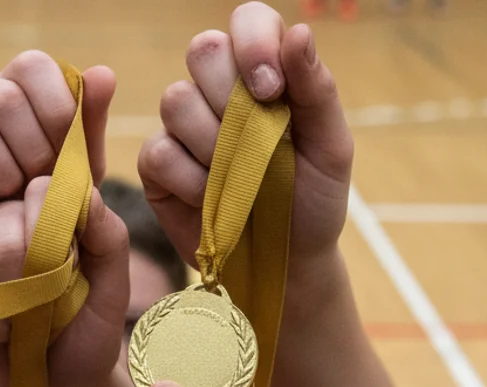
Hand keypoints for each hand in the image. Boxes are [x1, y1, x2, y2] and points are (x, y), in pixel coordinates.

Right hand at [0, 51, 115, 245]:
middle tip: (38, 187)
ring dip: (5, 177)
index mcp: (16, 83)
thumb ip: (90, 121)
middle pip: (4, 99)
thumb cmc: (42, 200)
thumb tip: (104, 73)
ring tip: (11, 201)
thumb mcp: (77, 166)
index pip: (32, 66)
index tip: (67, 155)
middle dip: (34, 152)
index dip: (56, 112)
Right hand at [0, 176, 128, 386]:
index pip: (42, 192)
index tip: (66, 273)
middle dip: (28, 286)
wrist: (50, 384)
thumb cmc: (83, 334)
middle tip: (39, 311)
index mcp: (47, 211)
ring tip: (14, 328)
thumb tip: (86, 193)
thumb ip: (109, 239)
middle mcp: (1, 216)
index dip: (53, 239)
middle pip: (4, 232)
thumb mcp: (111, 290)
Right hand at [138, 2, 353, 265]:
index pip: (247, 20)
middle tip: (255, 139)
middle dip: (230, 95)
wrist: (285, 262)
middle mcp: (217, 89)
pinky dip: (192, 181)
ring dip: (214, 145)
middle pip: (202, 49)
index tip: (270, 89)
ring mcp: (182, 126)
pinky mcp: (157, 166)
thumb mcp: (330, 147)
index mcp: (264, 71)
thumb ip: (316, 89)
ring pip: (176, 99)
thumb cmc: (312, 200)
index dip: (253, 44)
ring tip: (240, 178)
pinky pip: (159, 152)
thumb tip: (298, 32)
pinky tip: (213, 199)